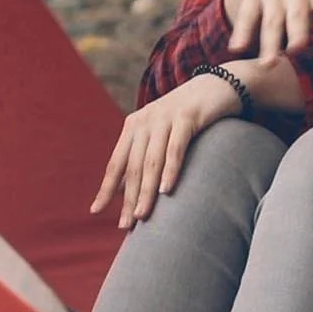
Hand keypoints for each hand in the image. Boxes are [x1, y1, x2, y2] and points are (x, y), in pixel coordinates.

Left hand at [91, 73, 244, 230]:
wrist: (217, 87)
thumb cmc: (186, 118)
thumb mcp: (160, 134)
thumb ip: (143, 157)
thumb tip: (124, 190)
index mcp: (133, 126)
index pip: (116, 163)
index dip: (106, 188)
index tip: (96, 211)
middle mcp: (145, 121)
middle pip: (133, 167)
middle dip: (129, 198)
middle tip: (126, 225)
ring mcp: (164, 118)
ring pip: (152, 161)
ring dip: (146, 190)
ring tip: (142, 215)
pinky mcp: (187, 117)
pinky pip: (176, 148)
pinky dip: (170, 169)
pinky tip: (167, 189)